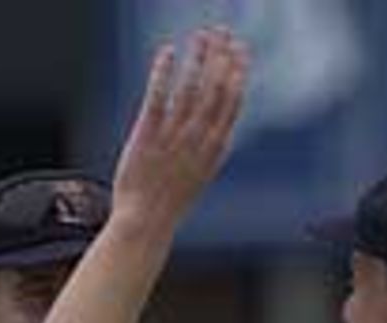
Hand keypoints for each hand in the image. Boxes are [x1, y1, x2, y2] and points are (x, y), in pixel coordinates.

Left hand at [112, 25, 249, 235]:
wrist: (145, 226)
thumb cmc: (169, 204)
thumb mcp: (199, 176)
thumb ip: (209, 149)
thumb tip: (220, 129)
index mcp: (213, 150)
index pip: (231, 103)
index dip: (237, 73)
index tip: (240, 50)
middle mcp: (197, 140)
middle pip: (215, 90)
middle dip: (221, 57)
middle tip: (223, 32)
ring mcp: (173, 138)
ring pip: (191, 89)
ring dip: (198, 58)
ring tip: (201, 35)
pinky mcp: (147, 137)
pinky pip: (158, 98)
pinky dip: (164, 74)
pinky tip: (168, 52)